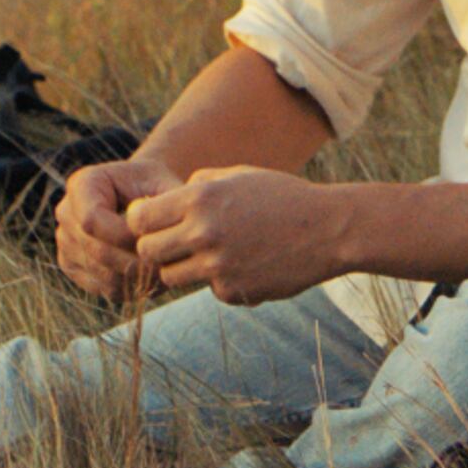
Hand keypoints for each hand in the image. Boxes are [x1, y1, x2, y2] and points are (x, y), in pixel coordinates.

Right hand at [56, 155, 180, 300]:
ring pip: (102, 274)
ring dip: (137, 278)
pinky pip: (104, 288)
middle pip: (96, 251)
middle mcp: (66, 213)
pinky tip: (153, 277)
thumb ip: (163, 203)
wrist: (145, 195)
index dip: (123, 236)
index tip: (157, 239)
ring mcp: (66, 243)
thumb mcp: (165, 184)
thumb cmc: (158, 186)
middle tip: (169, 265)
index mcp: (82, 185)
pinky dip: (131, 288)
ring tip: (167, 272)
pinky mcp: (75, 267)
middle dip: (135, 261)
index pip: (91, 220)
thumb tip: (151, 229)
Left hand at [127, 167, 347, 306]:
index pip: (139, 219)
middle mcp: (204, 233)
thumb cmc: (283, 197)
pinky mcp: (233, 291)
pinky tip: (246, 265)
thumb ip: (199, 183)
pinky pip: (209, 289)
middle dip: (155, 249)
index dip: (140, 223)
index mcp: (200, 198)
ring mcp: (218, 266)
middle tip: (174, 244)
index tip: (152, 224)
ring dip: (182, 267)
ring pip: (170, 277)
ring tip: (209, 254)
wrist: (328, 230)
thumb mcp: (239, 175)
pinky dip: (220, 281)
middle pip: (147, 252)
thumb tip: (167, 199)